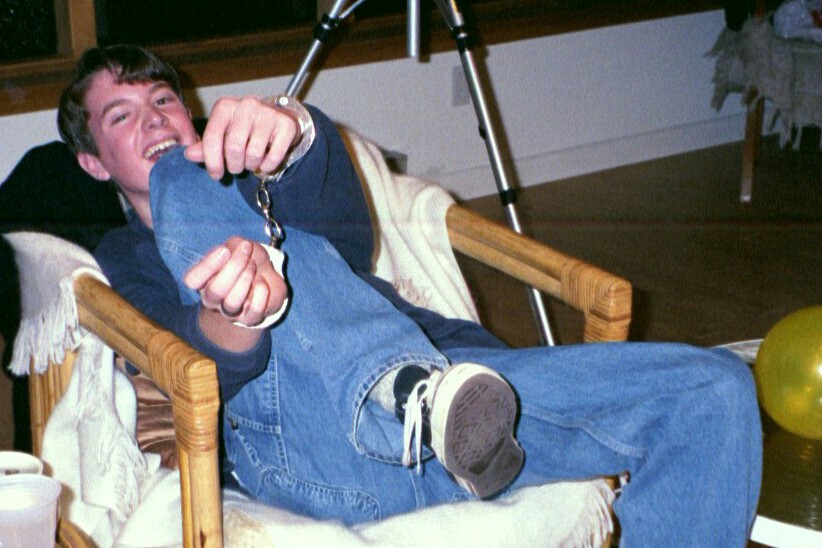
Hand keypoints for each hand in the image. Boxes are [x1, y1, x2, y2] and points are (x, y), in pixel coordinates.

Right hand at [183, 237, 286, 326]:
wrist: (268, 276)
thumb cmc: (247, 259)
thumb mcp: (238, 246)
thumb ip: (232, 246)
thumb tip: (236, 250)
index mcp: (203, 280)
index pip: (192, 280)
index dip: (208, 265)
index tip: (226, 250)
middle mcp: (213, 299)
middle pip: (214, 291)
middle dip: (234, 267)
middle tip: (246, 252)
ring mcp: (230, 312)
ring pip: (232, 303)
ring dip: (246, 279)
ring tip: (253, 266)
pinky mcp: (250, 318)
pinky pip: (254, 310)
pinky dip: (261, 292)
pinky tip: (261, 283)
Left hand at [184, 96, 299, 179]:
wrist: (277, 118)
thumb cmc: (244, 129)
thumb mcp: (223, 134)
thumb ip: (206, 146)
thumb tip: (189, 154)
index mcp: (225, 106)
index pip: (212, 137)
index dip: (212, 161)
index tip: (216, 175)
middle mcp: (246, 105)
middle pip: (234, 147)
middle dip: (234, 165)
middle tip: (236, 167)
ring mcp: (268, 114)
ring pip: (254, 154)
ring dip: (251, 166)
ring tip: (251, 162)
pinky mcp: (285, 125)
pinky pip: (274, 157)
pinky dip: (267, 167)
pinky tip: (265, 162)